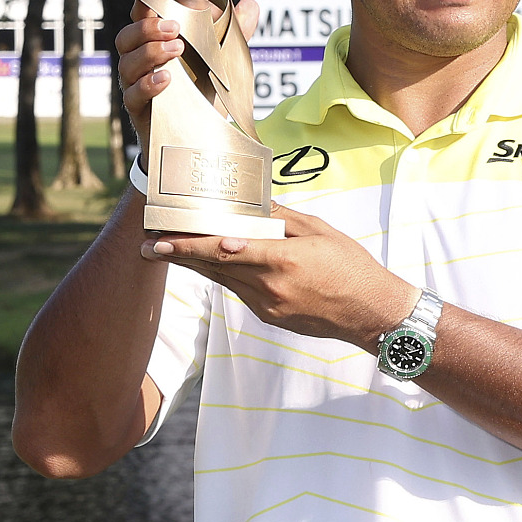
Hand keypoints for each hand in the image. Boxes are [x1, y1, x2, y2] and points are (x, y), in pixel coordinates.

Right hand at [115, 0, 260, 159]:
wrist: (197, 140)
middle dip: (148, 28)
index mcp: (154, 45)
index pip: (142, 17)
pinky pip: (134, 95)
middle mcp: (139, 63)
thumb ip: (233, 35)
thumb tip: (251, 5)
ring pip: (128, 64)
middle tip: (174, 28)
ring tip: (176, 49)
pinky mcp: (139, 112)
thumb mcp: (221, 63)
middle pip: (127, 38)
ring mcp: (135, 87)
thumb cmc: (202, 94)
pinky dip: (149, 85)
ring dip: (151, 52)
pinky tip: (167, 80)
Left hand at [142, 206, 416, 350]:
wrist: (372, 313)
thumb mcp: (320, 232)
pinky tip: (213, 264)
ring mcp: (268, 306)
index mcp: (282, 260)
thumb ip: (283, 219)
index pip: (226, 251)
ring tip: (168, 251)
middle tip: (149, 246)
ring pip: (223, 281)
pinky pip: (240, 291)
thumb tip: (255, 204)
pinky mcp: (271, 317)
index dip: (191, 246)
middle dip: (180, 256)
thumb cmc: (352, 267)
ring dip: (197, 265)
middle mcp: (269, 287)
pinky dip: (225, 275)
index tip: (163, 239)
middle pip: (215, 268)